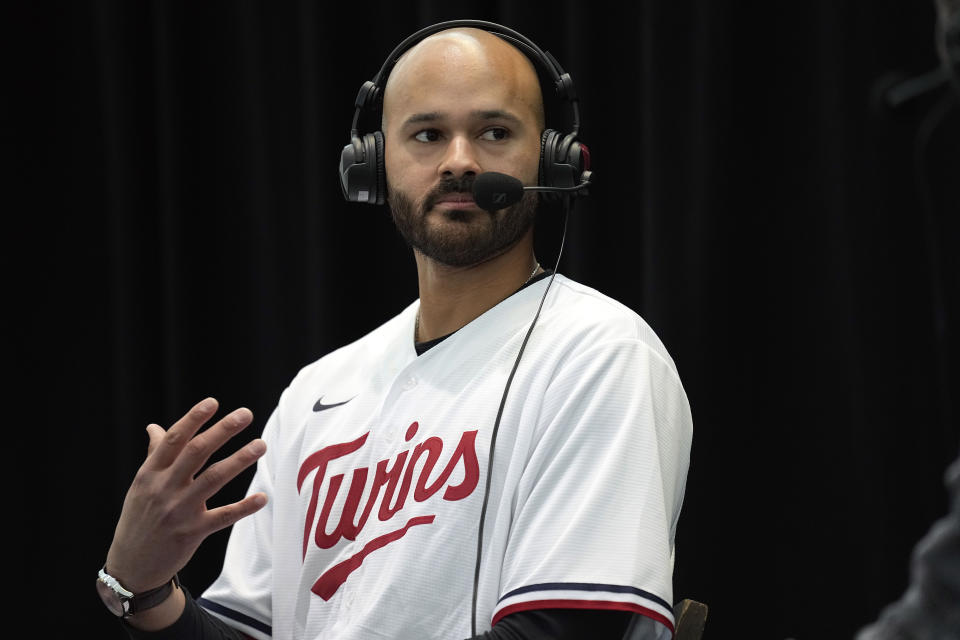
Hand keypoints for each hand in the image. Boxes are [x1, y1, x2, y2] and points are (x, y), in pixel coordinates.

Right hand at [104, 397, 267, 592]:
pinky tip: (263, 497)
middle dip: (222, 430)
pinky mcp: (193, 533)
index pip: (174, 440)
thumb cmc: (138, 518)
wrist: (130, 566)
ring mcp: (179, 511)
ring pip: (214, 479)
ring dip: (239, 460)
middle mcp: (164, 489)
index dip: (194, 419)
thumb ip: (154, 455)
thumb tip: (154, 427)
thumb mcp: (141, 486)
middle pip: (197, 452)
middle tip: (246, 414)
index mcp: (150, 473)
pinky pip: (223, 516)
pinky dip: (244, 507)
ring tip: (260, 445)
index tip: (213, 402)